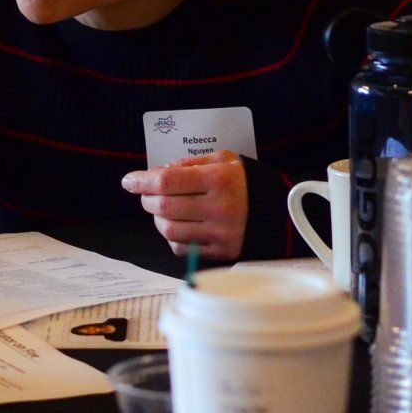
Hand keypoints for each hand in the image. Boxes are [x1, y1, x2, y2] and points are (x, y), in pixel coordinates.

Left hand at [122, 149, 248, 260]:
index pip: (167, 181)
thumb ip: (190, 162)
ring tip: (162, 209)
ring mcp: (220, 232)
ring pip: (168, 229)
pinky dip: (172, 237)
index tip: (129, 181)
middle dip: (147, 199)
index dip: (142, 181)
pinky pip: (182, 248)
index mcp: (220, 179)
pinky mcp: (222, 251)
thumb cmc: (249, 182)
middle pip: (163, 206)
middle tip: (147, 194)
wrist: (283, 212)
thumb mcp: (225, 160)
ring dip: (157, 218)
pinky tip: (179, 225)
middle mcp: (219, 207)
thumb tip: (158, 171)